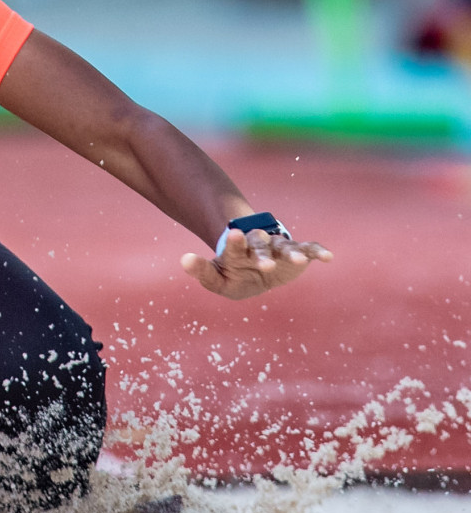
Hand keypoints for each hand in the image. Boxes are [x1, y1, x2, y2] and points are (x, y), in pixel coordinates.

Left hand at [180, 227, 332, 299]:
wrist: (255, 271)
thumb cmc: (234, 274)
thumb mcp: (217, 279)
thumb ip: (201, 271)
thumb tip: (184, 259)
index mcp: (237, 251)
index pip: (234, 245)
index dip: (234, 241)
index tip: (234, 234)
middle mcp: (258, 246)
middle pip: (260, 245)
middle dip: (262, 252)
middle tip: (265, 262)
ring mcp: (279, 248)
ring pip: (284, 246)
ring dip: (290, 252)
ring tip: (297, 259)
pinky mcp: (297, 254)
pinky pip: (308, 249)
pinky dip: (317, 251)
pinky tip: (327, 257)